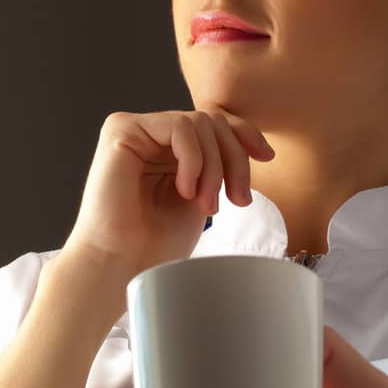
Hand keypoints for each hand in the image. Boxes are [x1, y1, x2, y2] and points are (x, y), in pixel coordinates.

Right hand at [63, 108, 273, 283]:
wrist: (121, 265)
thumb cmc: (156, 242)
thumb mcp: (202, 195)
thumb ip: (217, 165)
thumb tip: (253, 144)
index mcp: (168, 148)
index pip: (214, 122)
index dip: (244, 134)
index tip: (267, 157)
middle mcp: (150, 133)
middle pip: (211, 121)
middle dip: (234, 160)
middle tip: (237, 200)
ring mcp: (135, 129)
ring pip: (198, 122)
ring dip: (213, 166)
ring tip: (207, 204)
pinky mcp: (120, 130)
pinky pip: (178, 127)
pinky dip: (193, 158)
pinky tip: (185, 190)